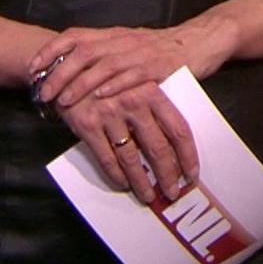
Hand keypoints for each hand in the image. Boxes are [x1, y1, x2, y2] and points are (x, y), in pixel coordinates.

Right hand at [59, 81, 198, 203]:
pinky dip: (116, 175)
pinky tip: (123, 184)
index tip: (192, 174)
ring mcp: (110, 114)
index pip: (178, 129)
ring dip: (141, 182)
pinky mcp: (88, 125)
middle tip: (172, 193)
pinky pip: (106, 158)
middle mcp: (133, 102)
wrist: (70, 68)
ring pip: (131, 158)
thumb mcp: (137, 84)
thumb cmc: (110, 79)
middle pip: (157, 147)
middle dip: (167, 175)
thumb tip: (175, 144)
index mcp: (152, 91)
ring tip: (148, 195)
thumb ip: (155, 108)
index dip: (188, 155)